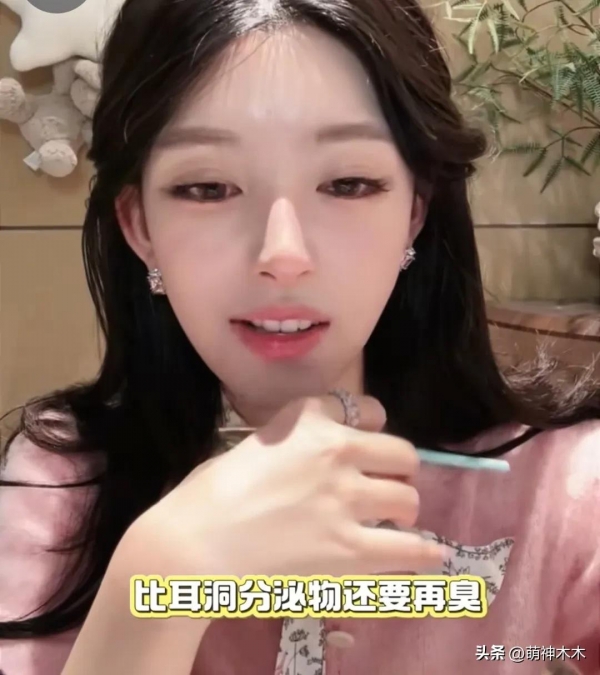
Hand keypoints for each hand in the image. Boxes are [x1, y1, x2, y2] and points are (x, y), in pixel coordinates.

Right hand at [133, 395, 443, 577]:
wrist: (190, 545)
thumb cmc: (206, 496)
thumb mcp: (252, 447)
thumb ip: (294, 443)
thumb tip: (322, 459)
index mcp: (307, 420)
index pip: (366, 409)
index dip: (374, 427)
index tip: (373, 443)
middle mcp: (335, 450)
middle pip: (401, 454)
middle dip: (399, 473)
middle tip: (387, 492)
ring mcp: (346, 498)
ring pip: (408, 499)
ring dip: (405, 513)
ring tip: (396, 526)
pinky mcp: (350, 548)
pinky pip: (410, 549)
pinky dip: (423, 554)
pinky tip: (427, 556)